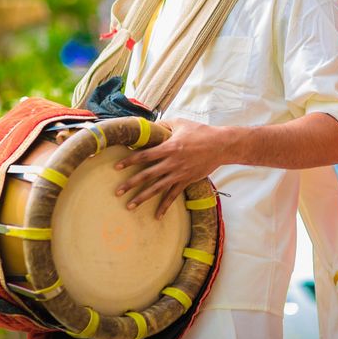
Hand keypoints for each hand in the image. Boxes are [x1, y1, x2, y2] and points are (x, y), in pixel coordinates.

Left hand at [114, 118, 235, 218]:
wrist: (221, 145)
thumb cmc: (201, 132)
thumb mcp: (181, 123)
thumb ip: (164, 125)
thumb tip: (151, 125)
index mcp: (169, 147)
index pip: (145, 155)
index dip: (130, 161)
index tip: (116, 167)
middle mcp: (172, 162)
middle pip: (147, 175)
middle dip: (131, 184)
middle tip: (117, 191)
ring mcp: (179, 173)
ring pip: (157, 188)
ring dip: (143, 197)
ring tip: (130, 206)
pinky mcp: (187, 180)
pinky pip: (173, 195)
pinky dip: (165, 206)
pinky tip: (157, 215)